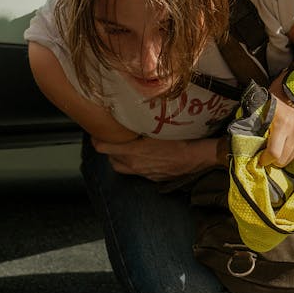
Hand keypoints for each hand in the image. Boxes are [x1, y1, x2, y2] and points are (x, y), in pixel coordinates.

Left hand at [93, 136, 212, 180]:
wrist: (196, 158)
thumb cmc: (179, 140)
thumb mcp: (157, 128)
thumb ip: (140, 124)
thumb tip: (130, 114)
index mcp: (133, 152)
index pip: (104, 148)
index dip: (97, 140)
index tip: (97, 133)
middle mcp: (134, 165)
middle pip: (111, 159)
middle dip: (108, 149)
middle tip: (111, 139)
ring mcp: (143, 173)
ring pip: (122, 167)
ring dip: (119, 159)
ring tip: (125, 148)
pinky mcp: (152, 178)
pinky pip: (137, 172)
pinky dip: (135, 164)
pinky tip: (144, 156)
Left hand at [258, 97, 293, 167]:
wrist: (289, 98)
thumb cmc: (270, 108)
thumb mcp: (260, 117)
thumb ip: (256, 134)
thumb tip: (252, 154)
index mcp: (283, 123)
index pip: (274, 153)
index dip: (264, 159)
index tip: (260, 158)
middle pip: (282, 160)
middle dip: (272, 159)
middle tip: (267, 151)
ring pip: (290, 160)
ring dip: (282, 156)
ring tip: (278, 145)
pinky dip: (290, 153)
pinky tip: (286, 143)